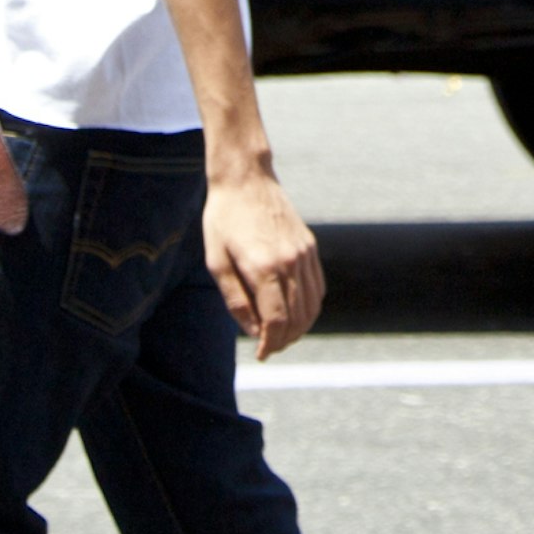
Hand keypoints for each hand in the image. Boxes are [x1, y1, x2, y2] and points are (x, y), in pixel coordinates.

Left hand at [203, 164, 325, 358]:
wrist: (246, 179)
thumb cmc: (224, 219)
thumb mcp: (216, 262)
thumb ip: (235, 299)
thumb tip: (252, 330)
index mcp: (264, 268)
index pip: (277, 322)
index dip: (270, 344)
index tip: (260, 354)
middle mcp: (290, 262)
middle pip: (298, 318)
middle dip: (284, 341)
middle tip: (268, 348)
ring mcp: (304, 253)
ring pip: (312, 305)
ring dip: (300, 327)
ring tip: (281, 335)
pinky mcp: (310, 246)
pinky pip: (318, 286)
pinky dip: (310, 306)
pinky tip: (295, 311)